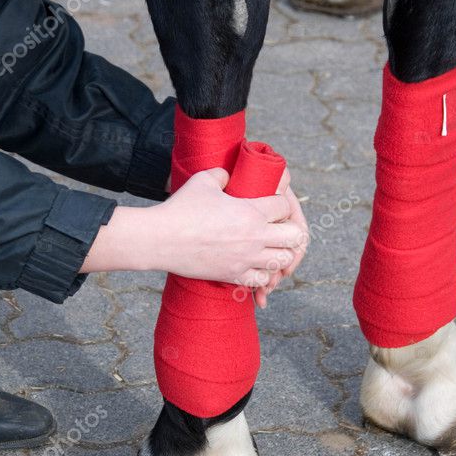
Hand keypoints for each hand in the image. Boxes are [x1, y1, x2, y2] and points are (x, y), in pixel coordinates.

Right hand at [82, 168, 305, 288]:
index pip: (285, 206)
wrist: (161, 239)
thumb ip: (223, 175)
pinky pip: (261, 280)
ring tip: (269, 248)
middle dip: (289, 231)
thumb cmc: (181, 208)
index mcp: (251, 211)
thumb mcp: (203, 180)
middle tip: (277, 228)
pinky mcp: (233, 275)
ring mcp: (245, 258)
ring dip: (279, 254)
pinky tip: (254, 266)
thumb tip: (229, 175)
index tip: (273, 205)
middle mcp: (254, 236)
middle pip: (294, 236)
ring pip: (282, 261)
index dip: (282, 204)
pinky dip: (262, 274)